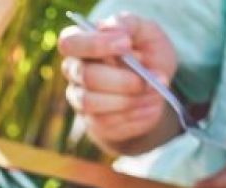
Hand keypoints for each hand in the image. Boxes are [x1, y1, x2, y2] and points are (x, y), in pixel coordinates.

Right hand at [58, 14, 177, 145]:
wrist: (155, 88)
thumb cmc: (147, 54)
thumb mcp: (146, 33)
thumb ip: (129, 25)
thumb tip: (113, 31)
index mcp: (81, 44)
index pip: (70, 43)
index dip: (95, 45)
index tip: (126, 44)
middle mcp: (74, 72)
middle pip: (86, 76)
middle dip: (121, 79)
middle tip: (147, 78)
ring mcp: (79, 99)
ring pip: (92, 102)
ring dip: (128, 99)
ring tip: (153, 91)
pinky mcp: (93, 122)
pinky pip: (107, 123)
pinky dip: (135, 114)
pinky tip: (150, 105)